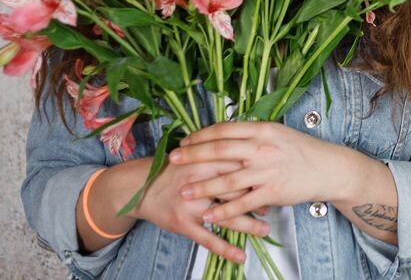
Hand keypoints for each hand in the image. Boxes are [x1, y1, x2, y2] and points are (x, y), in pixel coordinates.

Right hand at [131, 158, 269, 263]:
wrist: (138, 187)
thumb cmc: (173, 169)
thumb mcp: (195, 154)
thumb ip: (220, 154)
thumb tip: (252, 157)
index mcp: (204, 161)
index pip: (237, 166)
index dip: (256, 173)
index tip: (271, 179)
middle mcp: (198, 182)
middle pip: (235, 191)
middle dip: (257, 199)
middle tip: (272, 205)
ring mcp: (190, 205)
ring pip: (225, 217)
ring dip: (248, 225)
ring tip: (265, 230)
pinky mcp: (182, 224)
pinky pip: (207, 239)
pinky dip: (225, 249)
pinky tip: (241, 256)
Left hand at [169, 122, 350, 225]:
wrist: (328, 168)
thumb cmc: (302, 150)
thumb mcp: (278, 133)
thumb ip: (253, 134)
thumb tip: (226, 133)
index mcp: (262, 129)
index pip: (224, 130)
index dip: (201, 136)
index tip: (184, 141)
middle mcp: (262, 148)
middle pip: (219, 151)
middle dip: (192, 156)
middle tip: (173, 161)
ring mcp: (267, 171)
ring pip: (226, 179)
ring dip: (201, 186)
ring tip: (183, 191)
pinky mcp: (272, 192)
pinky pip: (242, 203)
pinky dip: (223, 210)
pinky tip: (209, 214)